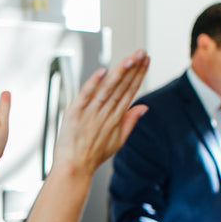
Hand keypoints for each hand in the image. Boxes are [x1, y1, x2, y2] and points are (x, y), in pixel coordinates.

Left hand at [54, 50, 149, 175]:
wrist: (74, 168)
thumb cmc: (93, 156)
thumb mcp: (118, 141)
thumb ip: (130, 121)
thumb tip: (144, 106)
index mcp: (116, 118)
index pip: (130, 91)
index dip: (139, 75)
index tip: (146, 61)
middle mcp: (105, 114)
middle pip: (122, 87)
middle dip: (134, 68)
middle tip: (142, 52)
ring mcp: (90, 113)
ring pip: (108, 88)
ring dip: (119, 72)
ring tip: (130, 58)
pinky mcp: (74, 113)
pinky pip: (85, 95)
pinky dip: (93, 83)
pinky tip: (102, 71)